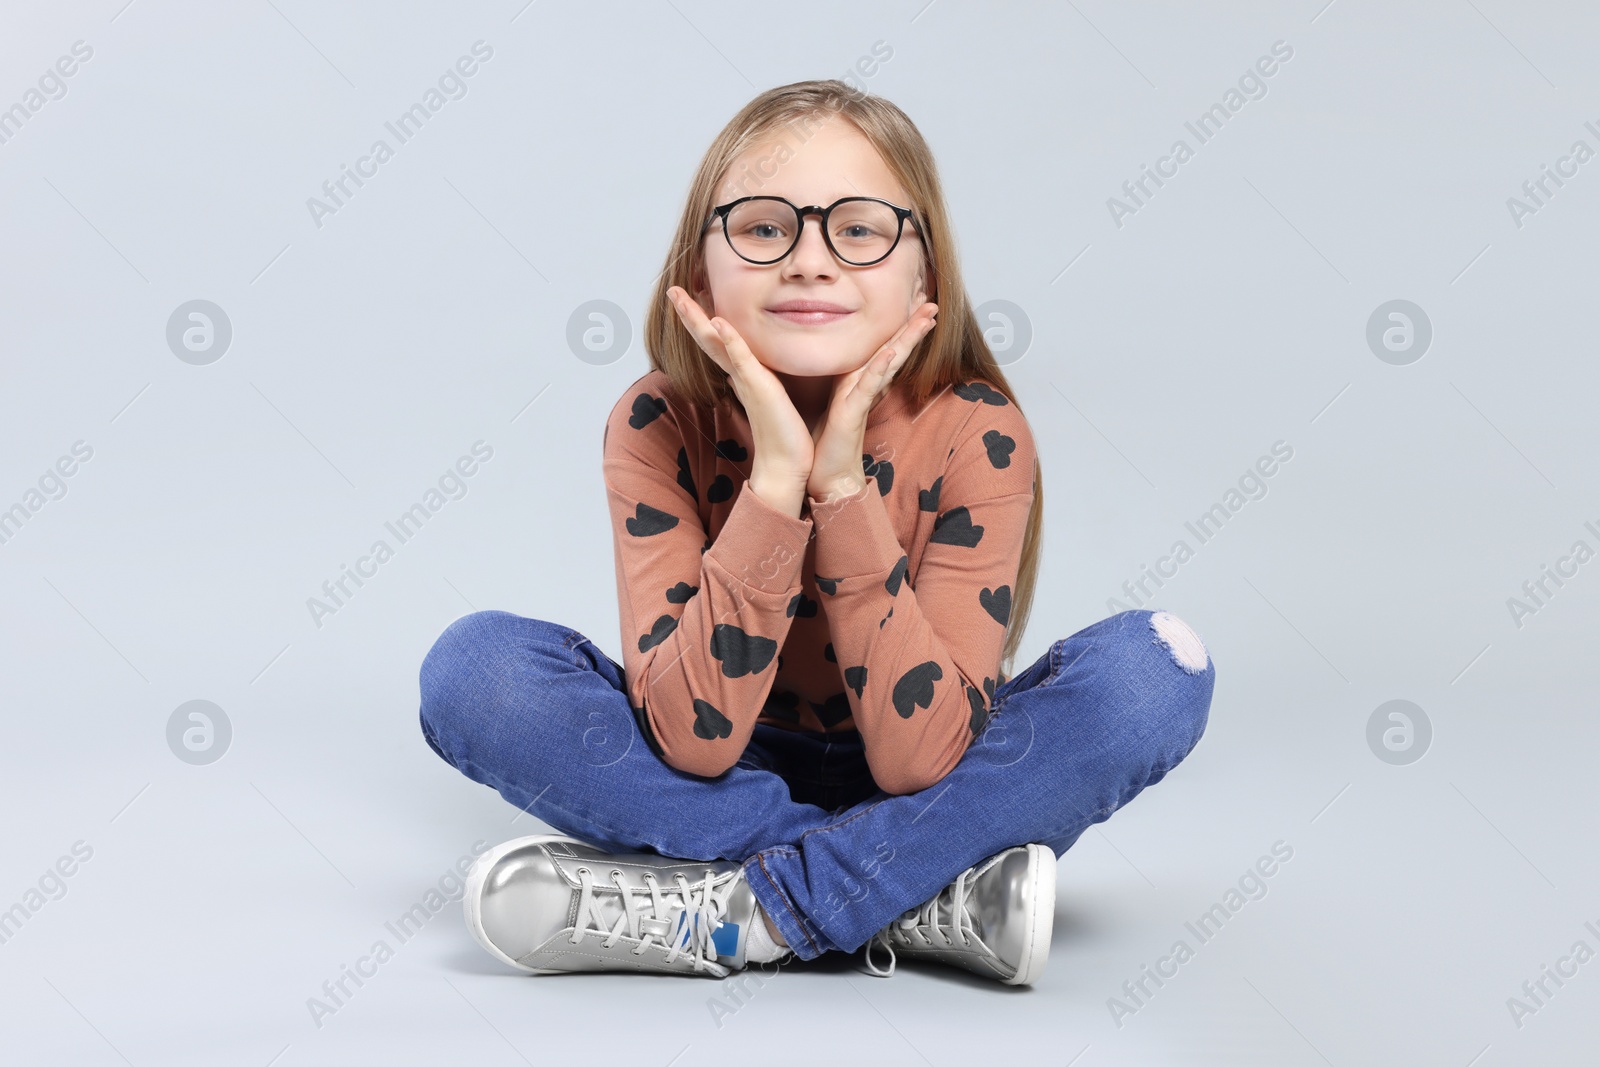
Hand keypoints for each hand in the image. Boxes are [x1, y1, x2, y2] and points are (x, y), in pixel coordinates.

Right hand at [665, 286, 813, 504]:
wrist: (786, 468)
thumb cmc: (785, 438)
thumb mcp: (774, 400)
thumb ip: (759, 384)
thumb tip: (745, 375)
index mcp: (744, 377)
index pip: (719, 344)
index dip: (703, 322)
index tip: (692, 300)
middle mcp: (740, 376)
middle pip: (708, 338)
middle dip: (689, 314)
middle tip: (673, 290)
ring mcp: (746, 380)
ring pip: (715, 342)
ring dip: (697, 318)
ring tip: (680, 296)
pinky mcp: (758, 387)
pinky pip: (740, 358)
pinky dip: (728, 339)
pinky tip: (717, 322)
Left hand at [806, 302, 937, 503]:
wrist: (827, 478)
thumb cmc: (827, 443)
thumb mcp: (831, 403)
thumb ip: (839, 383)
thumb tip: (835, 362)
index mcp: (860, 382)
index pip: (884, 348)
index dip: (900, 326)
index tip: (914, 302)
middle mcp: (866, 388)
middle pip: (895, 350)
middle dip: (914, 326)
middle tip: (934, 302)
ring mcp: (862, 400)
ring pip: (889, 362)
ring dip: (907, 339)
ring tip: (926, 318)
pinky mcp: (853, 414)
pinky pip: (869, 387)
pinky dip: (881, 369)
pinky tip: (891, 352)